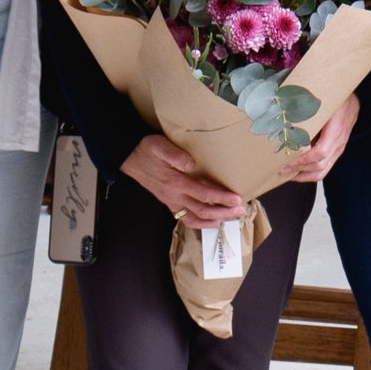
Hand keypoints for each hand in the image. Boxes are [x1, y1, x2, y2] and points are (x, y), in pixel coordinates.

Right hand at [123, 134, 245, 228]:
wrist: (129, 159)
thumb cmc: (147, 150)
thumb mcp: (159, 146)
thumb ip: (175, 155)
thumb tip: (191, 164)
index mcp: (175, 183)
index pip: (203, 194)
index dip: (221, 198)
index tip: (237, 199)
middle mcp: (174, 196)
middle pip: (202, 210)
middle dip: (223, 212)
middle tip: (241, 211)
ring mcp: (171, 202)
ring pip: (195, 219)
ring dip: (214, 220)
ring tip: (231, 218)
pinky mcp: (169, 203)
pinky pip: (186, 219)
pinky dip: (201, 223)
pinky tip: (212, 222)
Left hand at [280, 91, 360, 187]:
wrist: (355, 102)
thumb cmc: (337, 100)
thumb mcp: (324, 102)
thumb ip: (310, 110)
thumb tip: (286, 115)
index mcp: (336, 130)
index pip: (320, 152)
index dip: (303, 159)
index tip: (287, 159)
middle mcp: (339, 143)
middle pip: (320, 166)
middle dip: (298, 170)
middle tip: (281, 168)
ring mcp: (339, 149)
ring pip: (323, 171)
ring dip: (303, 175)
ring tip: (287, 173)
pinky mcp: (337, 152)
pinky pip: (325, 168)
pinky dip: (310, 172)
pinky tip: (298, 169)